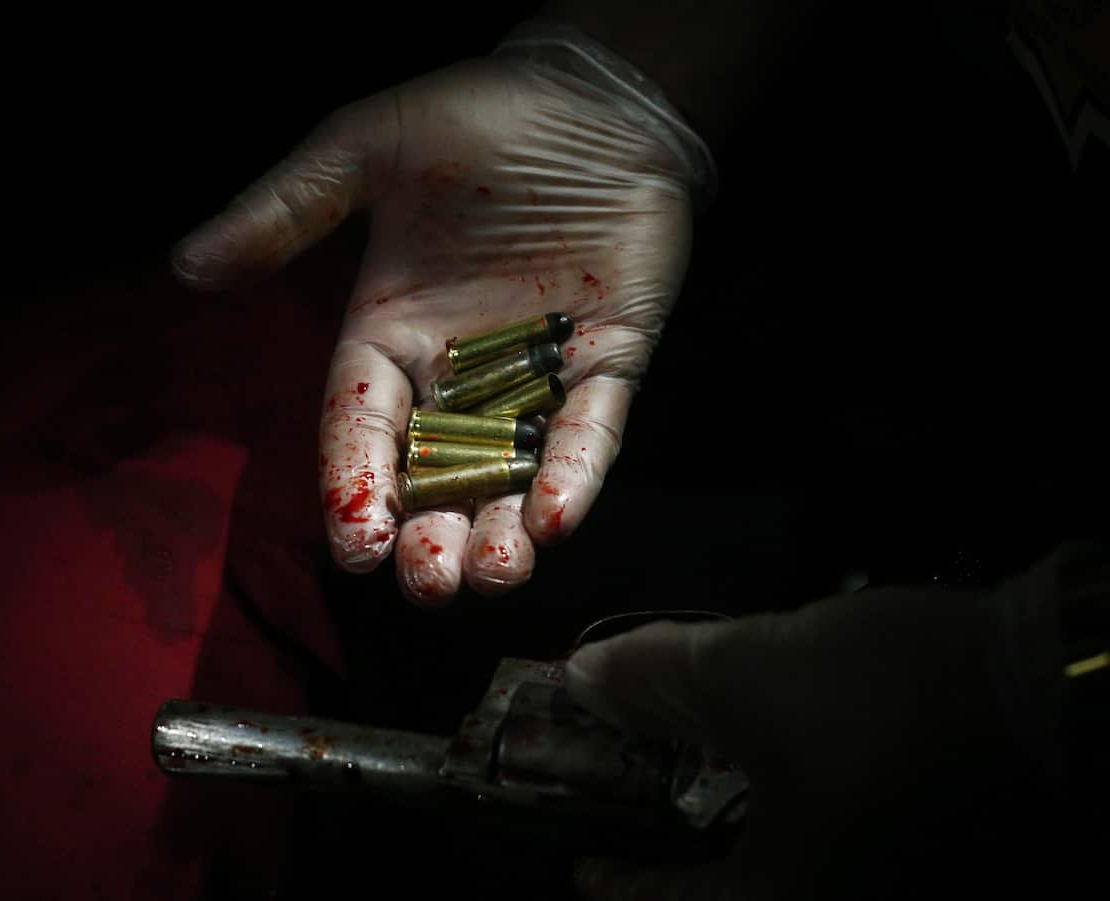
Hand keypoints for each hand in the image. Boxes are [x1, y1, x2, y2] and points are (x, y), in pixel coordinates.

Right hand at [173, 37, 704, 603]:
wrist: (593, 96)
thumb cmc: (479, 115)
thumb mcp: (366, 150)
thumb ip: (286, 211)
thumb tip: (187, 265)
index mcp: (391, 335)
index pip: (364, 428)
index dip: (356, 488)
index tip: (355, 546)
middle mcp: (460, 372)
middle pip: (437, 478)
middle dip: (431, 539)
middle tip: (427, 581)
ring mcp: (537, 375)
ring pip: (515, 476)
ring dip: (504, 532)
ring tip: (493, 573)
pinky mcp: (609, 363)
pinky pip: (594, 432)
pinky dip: (578, 474)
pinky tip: (558, 517)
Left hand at [563, 567, 1069, 898]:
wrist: (1053, 674)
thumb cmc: (891, 697)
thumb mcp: (749, 674)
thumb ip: (655, 682)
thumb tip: (583, 682)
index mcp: (793, 895)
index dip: (624, 889)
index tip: (584, 872)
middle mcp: (845, 896)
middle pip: (735, 886)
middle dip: (677, 852)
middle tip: (638, 808)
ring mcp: (898, 871)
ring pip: (787, 858)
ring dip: (733, 817)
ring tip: (699, 770)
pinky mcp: (933, 835)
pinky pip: (837, 834)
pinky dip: (788, 801)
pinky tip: (778, 752)